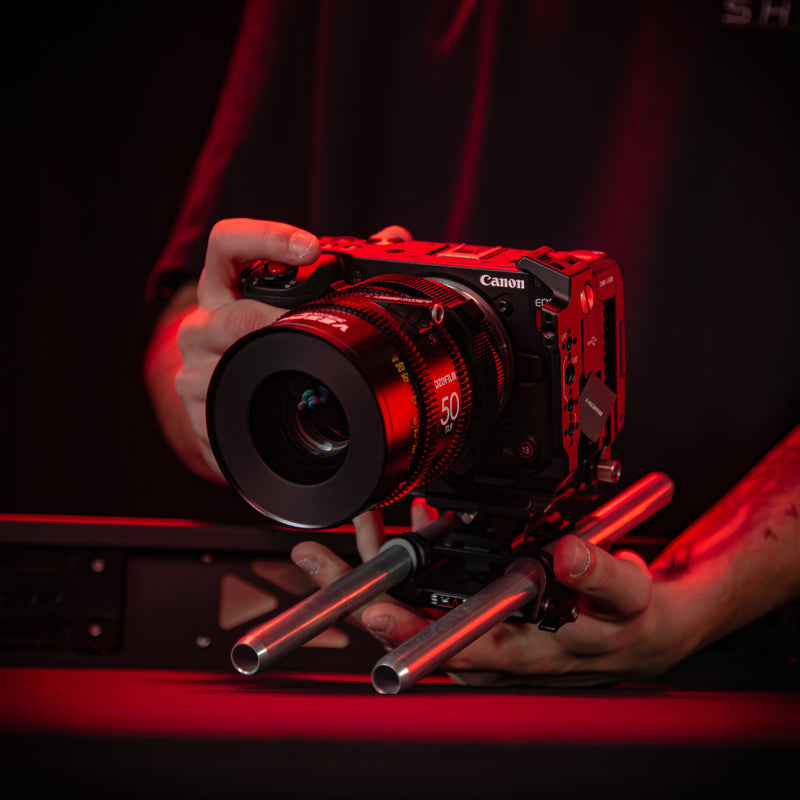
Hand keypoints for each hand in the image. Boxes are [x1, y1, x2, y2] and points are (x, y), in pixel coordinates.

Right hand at [173, 219, 321, 478]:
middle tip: (311, 326)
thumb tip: (395, 238)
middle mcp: (202, 324)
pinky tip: (273, 428)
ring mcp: (194, 370)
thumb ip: (340, 268)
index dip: (265, 237)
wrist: (227, 398)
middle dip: (271, 321)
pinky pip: (218, 422)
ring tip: (297, 376)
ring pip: (220, 371)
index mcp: (224, 287)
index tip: (311, 248)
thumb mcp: (290, 302)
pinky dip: (249, 426)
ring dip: (261, 375)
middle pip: (227, 316)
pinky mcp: (198, 415)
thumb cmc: (264, 342)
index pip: (228, 243)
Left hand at [292, 501, 679, 687]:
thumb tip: (569, 555)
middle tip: (314, 558)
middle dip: (358, 589)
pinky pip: (437, 583)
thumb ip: (602, 578)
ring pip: (416, 598)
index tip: (367, 610)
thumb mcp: (629, 600)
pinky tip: (413, 520)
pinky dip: (420, 550)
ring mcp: (481, 625)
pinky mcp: (483, 607)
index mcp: (522, 651)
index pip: (450, 646)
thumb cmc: (628, 625)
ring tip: (358, 521)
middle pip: (409, 620)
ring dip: (382, 560)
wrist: (636, 632)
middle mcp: (489, 644)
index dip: (402, 631)